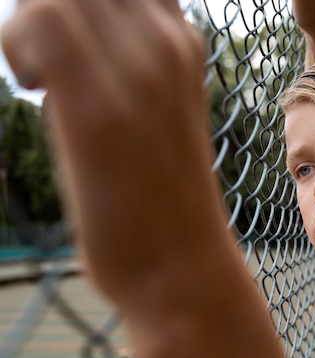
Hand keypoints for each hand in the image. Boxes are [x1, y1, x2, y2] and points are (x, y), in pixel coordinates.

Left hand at [1, 0, 214, 298]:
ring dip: (33, 20)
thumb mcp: (157, 107)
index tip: (61, 42)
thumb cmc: (160, 193)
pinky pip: (46, 22)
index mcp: (182, 43)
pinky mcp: (102, 109)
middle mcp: (168, 43)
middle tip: (50, 60)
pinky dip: (22, 43)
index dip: (80, 3)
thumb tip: (67, 33)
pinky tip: (37, 87)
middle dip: (53, 6)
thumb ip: (125, 57)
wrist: (181, 264)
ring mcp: (141, 72)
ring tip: (42, 76)